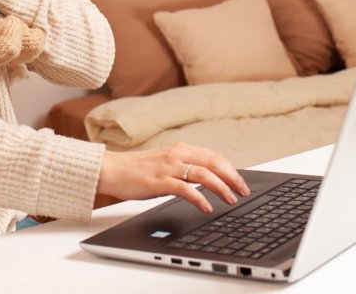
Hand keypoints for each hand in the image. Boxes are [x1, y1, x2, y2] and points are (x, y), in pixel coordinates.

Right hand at [97, 144, 250, 213]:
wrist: (112, 169)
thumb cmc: (137, 169)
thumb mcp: (164, 162)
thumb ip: (183, 167)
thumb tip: (206, 180)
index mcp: (180, 149)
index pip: (213, 156)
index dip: (230, 169)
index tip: (240, 182)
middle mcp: (176, 154)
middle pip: (214, 162)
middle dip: (233, 177)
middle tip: (244, 191)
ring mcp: (168, 167)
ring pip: (204, 174)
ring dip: (222, 188)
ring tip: (231, 200)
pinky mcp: (160, 181)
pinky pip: (186, 189)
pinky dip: (200, 198)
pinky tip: (207, 207)